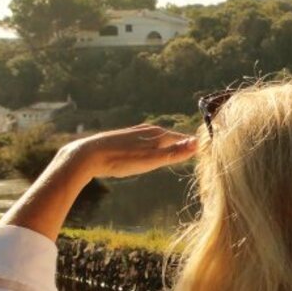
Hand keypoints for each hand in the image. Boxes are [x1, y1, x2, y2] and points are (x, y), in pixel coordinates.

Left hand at [67, 124, 198, 178]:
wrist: (89, 155)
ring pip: (157, 140)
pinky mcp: (124, 139)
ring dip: (166, 147)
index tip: (203, 153)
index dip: (191, 147)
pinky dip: (152, 148)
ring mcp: (135, 134)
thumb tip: (196, 144)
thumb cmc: (121, 160)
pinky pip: (145, 143)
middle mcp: (148, 130)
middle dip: (180, 146)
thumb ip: (173, 154)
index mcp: (157, 134)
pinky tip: (148, 154)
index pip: (182, 140)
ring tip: (174, 154)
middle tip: (192, 154)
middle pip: (170, 139)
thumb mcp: (150, 160)